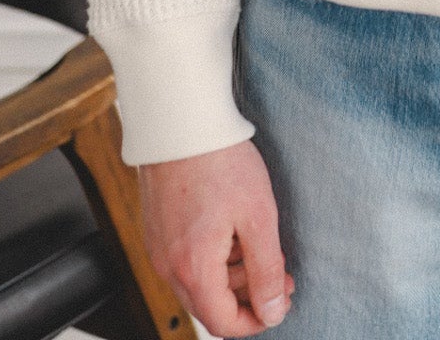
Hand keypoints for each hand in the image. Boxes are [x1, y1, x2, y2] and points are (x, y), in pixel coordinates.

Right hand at [137, 138, 295, 335]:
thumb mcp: (257, 216)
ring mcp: (159, 247)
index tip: (281, 302)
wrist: (182, 121)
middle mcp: (168, 266)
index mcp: (192, 269)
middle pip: (209, 306)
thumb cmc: (221, 162)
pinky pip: (186, 260)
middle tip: (281, 274)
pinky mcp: (158, 228)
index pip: (222, 323)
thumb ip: (266, 270)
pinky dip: (213, 258)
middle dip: (247, 297)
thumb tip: (273, 312)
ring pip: (198, 283)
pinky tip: (234, 230)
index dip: (256, 321)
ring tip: (262, 246)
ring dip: (232, 277)